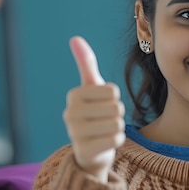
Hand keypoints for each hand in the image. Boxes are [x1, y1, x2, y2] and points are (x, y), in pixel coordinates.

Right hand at [64, 36, 125, 181]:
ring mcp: (75, 134)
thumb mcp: (91, 88)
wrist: (90, 151)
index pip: (112, 91)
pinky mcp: (85, 151)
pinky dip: (116, 141)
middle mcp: (70, 114)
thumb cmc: (93, 114)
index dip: (114, 99)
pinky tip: (105, 143)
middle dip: (117, 114)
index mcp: (74, 95)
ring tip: (104, 131)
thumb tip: (75, 38)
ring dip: (117, 128)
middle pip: (116, 107)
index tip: (102, 105)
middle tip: (104, 121)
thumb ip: (86, 64)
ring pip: (117, 124)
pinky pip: (116, 139)